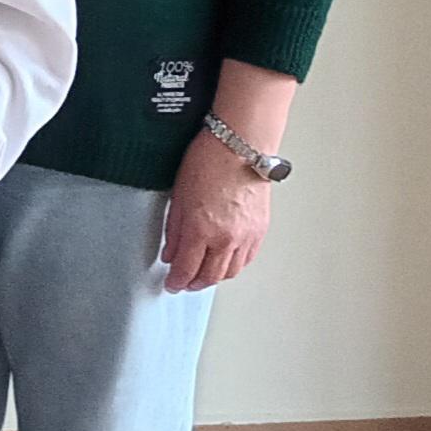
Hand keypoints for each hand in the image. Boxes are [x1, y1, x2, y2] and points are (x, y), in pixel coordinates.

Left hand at [162, 129, 272, 291]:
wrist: (239, 147)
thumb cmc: (207, 161)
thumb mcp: (179, 194)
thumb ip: (174, 229)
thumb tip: (170, 253)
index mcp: (201, 229)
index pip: (187, 268)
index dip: (177, 280)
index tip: (171, 284)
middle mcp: (225, 239)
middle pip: (210, 276)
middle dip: (194, 283)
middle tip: (185, 284)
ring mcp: (245, 237)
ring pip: (230, 272)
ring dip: (215, 278)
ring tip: (203, 275)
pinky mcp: (259, 231)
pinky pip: (246, 259)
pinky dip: (234, 266)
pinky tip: (225, 262)